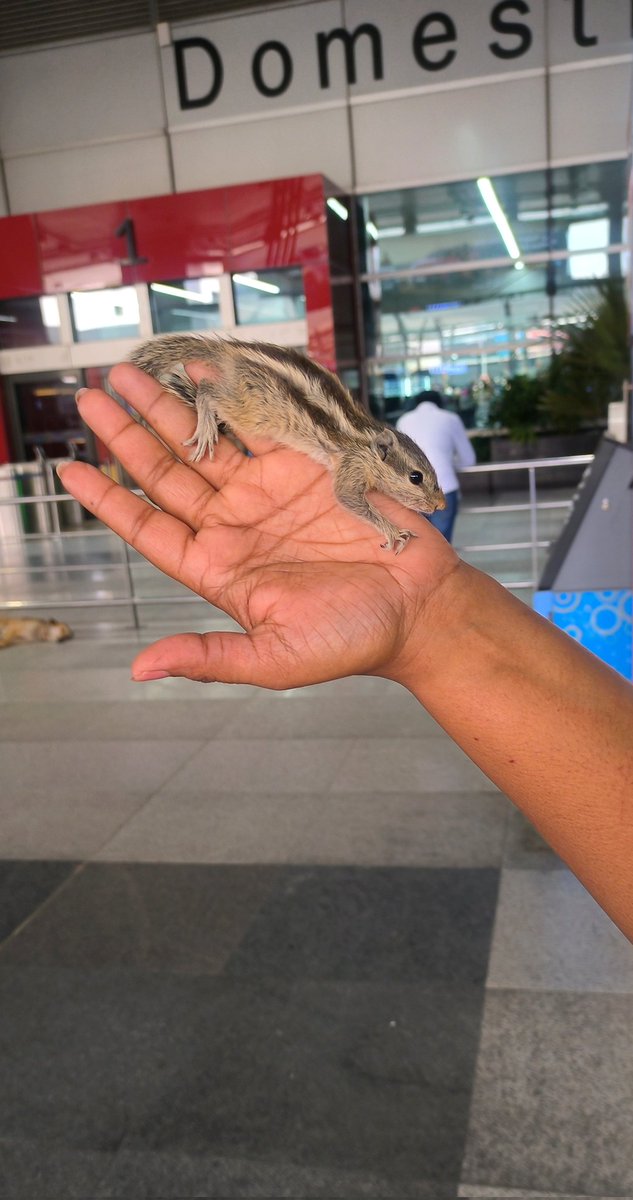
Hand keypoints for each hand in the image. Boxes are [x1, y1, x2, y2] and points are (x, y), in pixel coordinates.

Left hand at [58, 364, 457, 687]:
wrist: (420, 606)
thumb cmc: (351, 639)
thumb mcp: (275, 659)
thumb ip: (209, 658)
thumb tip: (141, 668)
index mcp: (217, 567)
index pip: (148, 528)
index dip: (109, 500)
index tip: (69, 472)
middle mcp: (233, 523)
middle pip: (166, 472)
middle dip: (127, 434)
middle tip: (91, 398)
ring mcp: (266, 489)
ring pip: (204, 440)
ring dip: (166, 406)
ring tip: (127, 373)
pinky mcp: (304, 462)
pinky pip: (257, 421)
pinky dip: (229, 395)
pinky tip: (198, 370)